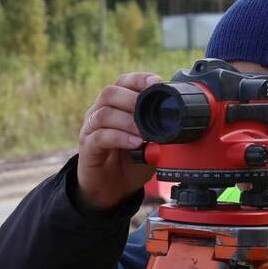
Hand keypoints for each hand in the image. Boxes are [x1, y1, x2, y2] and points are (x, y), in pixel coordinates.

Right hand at [75, 72, 160, 211]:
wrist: (113, 190)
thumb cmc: (130, 163)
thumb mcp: (151, 144)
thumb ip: (160, 132)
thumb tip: (179, 124)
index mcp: (116, 105)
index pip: (123, 82)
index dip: (139, 79)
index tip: (156, 83)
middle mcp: (100, 112)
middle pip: (110, 92)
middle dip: (132, 99)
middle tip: (149, 111)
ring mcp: (91, 129)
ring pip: (104, 114)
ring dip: (128, 121)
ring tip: (144, 132)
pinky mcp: (88, 147)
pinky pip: (101, 137)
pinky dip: (120, 138)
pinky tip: (135, 144)